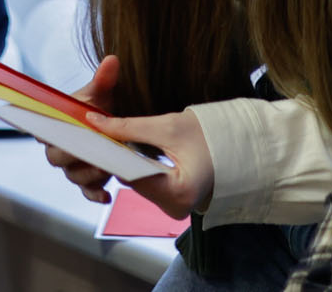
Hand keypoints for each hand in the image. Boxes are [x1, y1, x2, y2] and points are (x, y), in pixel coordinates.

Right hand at [42, 56, 123, 202]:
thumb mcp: (101, 93)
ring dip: (89, 173)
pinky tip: (107, 195)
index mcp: (53, 125)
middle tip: (92, 149)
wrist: (110, 125)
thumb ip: (103, 80)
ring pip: (74, 175)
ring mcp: (72, 167)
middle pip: (57, 157)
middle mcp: (57, 148)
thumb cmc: (98, 107)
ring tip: (107, 167)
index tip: (55, 131)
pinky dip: (96, 194)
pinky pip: (87, 192)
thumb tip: (111, 60)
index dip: (44, 132)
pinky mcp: (87, 182)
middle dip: (74, 155)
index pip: (40, 129)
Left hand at [87, 109, 211, 220]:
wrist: (237, 144)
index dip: (111, 154)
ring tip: (115, 139)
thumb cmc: (211, 135)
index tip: (93, 136)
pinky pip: (147, 185)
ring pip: (137, 183)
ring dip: (126, 163)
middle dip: (118, 158)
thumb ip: (128, 127)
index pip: (132, 175)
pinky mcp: (172, 202)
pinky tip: (130, 152)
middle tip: (101, 134)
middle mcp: (175, 208)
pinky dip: (138, 169)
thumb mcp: (168, 126)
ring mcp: (174, 208)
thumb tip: (95, 122)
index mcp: (178, 193)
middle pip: (133, 181)